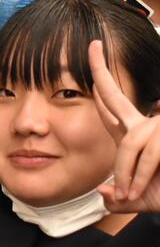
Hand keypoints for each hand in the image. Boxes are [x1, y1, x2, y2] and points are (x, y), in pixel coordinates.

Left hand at [89, 40, 159, 211]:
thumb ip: (119, 200)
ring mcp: (159, 130)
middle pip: (114, 96)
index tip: (93, 67)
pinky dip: (139, 176)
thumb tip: (102, 192)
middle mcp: (144, 127)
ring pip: (129, 144)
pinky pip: (147, 154)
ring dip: (126, 173)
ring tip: (130, 194)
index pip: (110, 109)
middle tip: (93, 44)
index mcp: (133, 136)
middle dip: (100, 70)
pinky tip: (139, 190)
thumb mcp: (139, 202)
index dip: (100, 90)